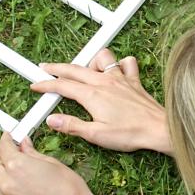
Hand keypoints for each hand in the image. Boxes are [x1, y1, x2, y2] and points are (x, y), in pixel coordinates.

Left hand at [0, 133, 112, 194]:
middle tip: (12, 151)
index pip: (3, 146)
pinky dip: (3, 185)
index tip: (9, 137)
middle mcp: (7, 182)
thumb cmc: (69, 190)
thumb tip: (24, 144)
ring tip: (12, 168)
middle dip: (0, 153)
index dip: (6, 139)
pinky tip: (18, 183)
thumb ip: (32, 153)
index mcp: (17, 165)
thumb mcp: (52, 163)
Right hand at [31, 48, 172, 154]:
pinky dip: (119, 64)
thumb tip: (52, 120)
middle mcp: (104, 82)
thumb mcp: (96, 135)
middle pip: (75, 69)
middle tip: (45, 68)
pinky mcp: (134, 81)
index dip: (46, 85)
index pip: (62, 86)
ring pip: (101, 58)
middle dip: (57, 68)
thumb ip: (72, 125)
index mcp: (92, 95)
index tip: (36, 85)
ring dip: (90, 61)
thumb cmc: (131, 133)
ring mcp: (120, 78)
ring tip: (84, 70)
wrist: (159, 129)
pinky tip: (116, 71)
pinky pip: (126, 63)